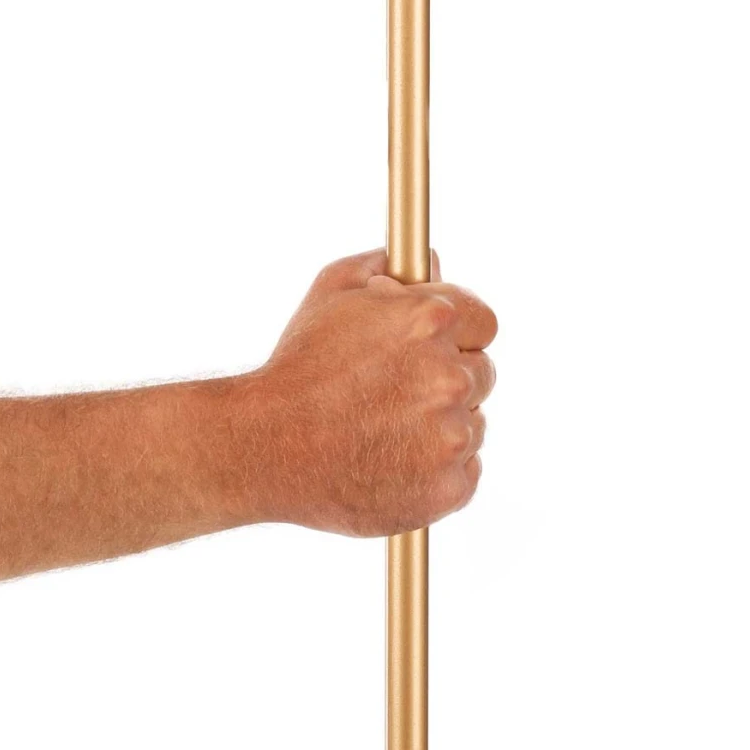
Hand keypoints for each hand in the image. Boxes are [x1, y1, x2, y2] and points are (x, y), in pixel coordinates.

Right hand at [242, 250, 497, 536]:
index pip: (484, 322)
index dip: (459, 334)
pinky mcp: (449, 486)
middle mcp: (449, 377)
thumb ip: (385, 267)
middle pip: (481, 374)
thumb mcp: (330, 292)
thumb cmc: (296, 369)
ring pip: (473, 425)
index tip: (439, 348)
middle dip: (447, 380)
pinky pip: (464, 472)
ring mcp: (452, 436)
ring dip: (442, 427)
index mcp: (430, 322)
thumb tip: (429, 263)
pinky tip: (393, 462)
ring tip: (384, 432)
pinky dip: (437, 471)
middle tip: (397, 395)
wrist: (266, 448)